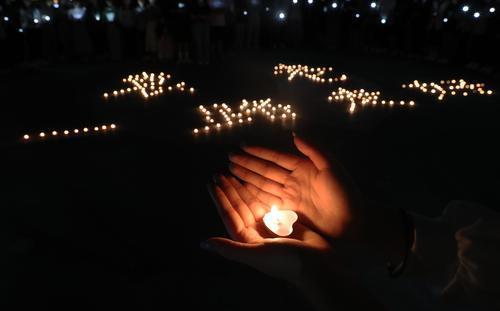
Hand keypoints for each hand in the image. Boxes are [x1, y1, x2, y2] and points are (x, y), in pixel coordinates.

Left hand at [203, 175, 330, 285]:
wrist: (318, 266)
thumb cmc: (285, 261)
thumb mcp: (255, 255)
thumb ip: (229, 249)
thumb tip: (203, 243)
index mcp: (246, 241)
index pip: (229, 215)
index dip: (220, 199)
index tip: (211, 183)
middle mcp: (255, 233)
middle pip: (238, 207)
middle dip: (229, 191)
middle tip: (219, 173)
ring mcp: (269, 227)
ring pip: (252, 203)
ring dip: (243, 189)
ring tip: (233, 173)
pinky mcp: (284, 223)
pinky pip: (269, 203)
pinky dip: (262, 192)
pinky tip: (256, 181)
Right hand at [228, 134, 405, 261]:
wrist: (355, 223)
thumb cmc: (346, 193)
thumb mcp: (332, 167)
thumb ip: (313, 149)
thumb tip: (294, 132)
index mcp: (304, 167)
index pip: (276, 157)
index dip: (259, 151)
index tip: (242, 145)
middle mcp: (294, 180)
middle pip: (266, 170)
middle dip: (247, 164)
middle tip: (229, 157)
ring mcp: (291, 196)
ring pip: (263, 184)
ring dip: (247, 178)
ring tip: (230, 171)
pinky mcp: (290, 211)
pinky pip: (269, 201)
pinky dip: (254, 195)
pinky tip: (242, 190)